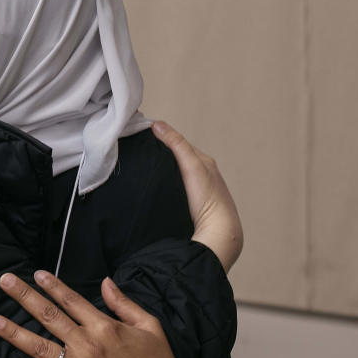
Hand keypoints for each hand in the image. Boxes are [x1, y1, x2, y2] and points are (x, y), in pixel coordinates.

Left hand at [0, 271, 197, 357]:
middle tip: (5, 281)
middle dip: (25, 296)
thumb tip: (106, 281)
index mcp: (105, 327)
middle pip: (50, 317)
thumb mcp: (149, 326)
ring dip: (16, 333)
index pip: (72, 300)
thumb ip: (124, 303)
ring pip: (41, 348)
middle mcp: (89, 346)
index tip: (35, 274)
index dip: (52, 286)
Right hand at [152, 120, 242, 271]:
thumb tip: (157, 125)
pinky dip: (165, 186)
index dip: (161, 140)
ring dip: (162, 173)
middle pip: (176, 160)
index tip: (141, 138)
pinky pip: (174, 190)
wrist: (217, 233)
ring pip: (175, 175)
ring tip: (145, 173)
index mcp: (205, 162)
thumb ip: (176, 144)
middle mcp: (203, 174)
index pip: (179, 144)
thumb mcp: (191, 165)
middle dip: (160, 156)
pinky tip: (156, 191)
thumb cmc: (208, 199)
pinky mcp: (191, 206)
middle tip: (140, 155)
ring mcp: (197, 191)